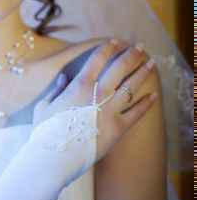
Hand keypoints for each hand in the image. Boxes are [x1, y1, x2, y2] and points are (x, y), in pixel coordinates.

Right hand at [33, 39, 156, 162]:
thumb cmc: (46, 131)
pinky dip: (146, 103)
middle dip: (131, 54)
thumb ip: (56, 89)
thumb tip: (64, 78)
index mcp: (79, 85)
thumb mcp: (45, 106)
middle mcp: (98, 93)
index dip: (107, 48)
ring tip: (151, 63)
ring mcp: (110, 110)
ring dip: (142, 72)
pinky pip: (136, 112)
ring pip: (131, 86)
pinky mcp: (119, 127)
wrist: (56, 157)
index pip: (97, 59)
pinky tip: (154, 95)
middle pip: (119, 68)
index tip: (115, 41)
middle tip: (139, 46)